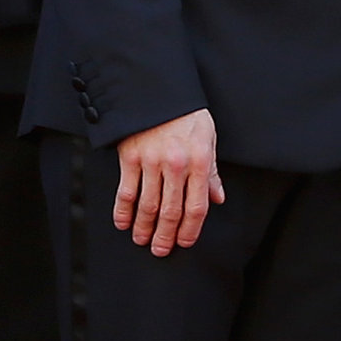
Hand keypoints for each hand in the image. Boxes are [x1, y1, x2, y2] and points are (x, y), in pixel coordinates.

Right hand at [114, 108, 224, 254]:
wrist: (158, 90)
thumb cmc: (186, 114)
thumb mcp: (208, 139)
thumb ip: (211, 171)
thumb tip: (218, 198)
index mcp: (198, 161)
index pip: (196, 206)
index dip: (190, 229)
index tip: (184, 242)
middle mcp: (175, 165)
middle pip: (171, 211)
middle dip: (165, 235)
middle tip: (161, 250)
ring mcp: (151, 161)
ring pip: (148, 205)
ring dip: (144, 227)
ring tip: (142, 240)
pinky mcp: (130, 157)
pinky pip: (126, 190)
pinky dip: (123, 210)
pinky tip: (123, 222)